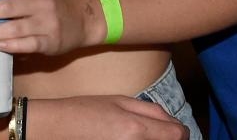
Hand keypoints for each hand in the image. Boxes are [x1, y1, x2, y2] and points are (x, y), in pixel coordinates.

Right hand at [32, 95, 189, 139]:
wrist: (57, 129)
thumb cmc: (85, 111)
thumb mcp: (118, 101)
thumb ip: (150, 110)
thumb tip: (173, 122)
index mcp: (136, 128)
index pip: (178, 134)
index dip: (179, 131)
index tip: (174, 130)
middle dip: (168, 139)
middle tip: (156, 134)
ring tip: (139, 135)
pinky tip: (128, 139)